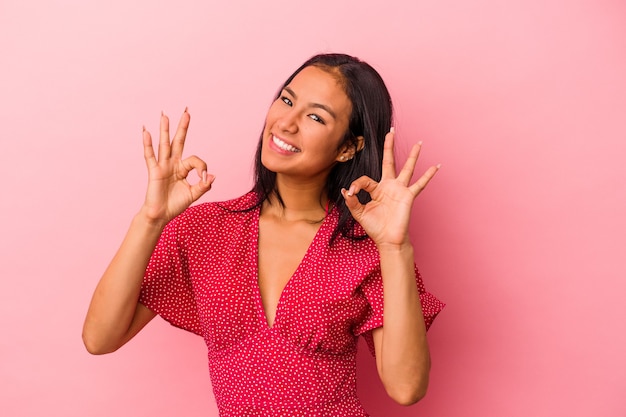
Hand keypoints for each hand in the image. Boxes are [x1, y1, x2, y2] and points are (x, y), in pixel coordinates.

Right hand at [140, 109, 213, 224]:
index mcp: (183, 168)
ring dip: (165, 130)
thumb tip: (211, 176)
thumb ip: (203, 186)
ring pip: (164, 145)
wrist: (161, 215)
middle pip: (178, 142)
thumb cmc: (175, 204)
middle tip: (187, 111)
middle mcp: (173, 164)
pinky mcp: (154, 171)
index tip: (204, 179)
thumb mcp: (194, 195)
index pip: (196, 160)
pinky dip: (148, 144)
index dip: (202, 168)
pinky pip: (150, 156)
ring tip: (165, 115)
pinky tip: (146, 132)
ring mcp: (163, 166)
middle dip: (183, 127)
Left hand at [341, 129, 438, 246]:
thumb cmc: (375, 228)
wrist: (388, 240)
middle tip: (391, 131)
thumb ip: (352, 202)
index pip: (364, 180)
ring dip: (413, 156)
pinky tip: (436, 166)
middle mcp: (389, 186)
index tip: (351, 194)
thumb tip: (346, 190)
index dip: (356, 185)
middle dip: (389, 146)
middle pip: (389, 161)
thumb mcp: (359, 214)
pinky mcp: (408, 196)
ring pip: (407, 168)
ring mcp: (400, 190)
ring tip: (419, 143)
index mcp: (376, 189)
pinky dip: (428, 176)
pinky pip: (420, 184)